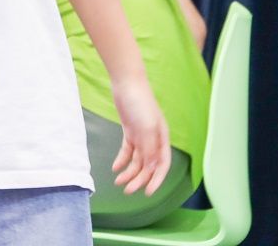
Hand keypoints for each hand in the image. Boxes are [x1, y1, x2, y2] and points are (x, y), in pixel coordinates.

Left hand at [110, 74, 171, 196]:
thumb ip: (149, 149)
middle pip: (148, 165)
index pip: (163, 164)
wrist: (127, 84)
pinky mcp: (130, 131)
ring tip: (118, 181)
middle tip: (127, 190)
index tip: (148, 193)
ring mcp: (142, 135)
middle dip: (139, 179)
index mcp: (162, 138)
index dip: (157, 180)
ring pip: (137, 160)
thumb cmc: (140, 104)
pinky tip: (115, 168)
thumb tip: (150, 167)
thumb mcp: (146, 128)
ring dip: (129, 172)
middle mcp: (154, 139)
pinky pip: (128, 151)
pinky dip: (122, 160)